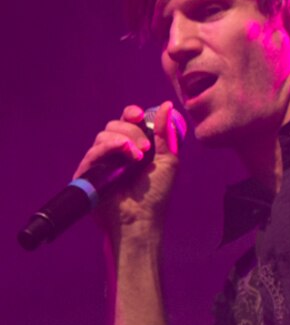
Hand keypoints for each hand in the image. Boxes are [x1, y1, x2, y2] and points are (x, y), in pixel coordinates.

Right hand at [79, 102, 184, 238]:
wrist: (141, 218)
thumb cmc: (156, 194)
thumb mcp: (167, 161)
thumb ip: (165, 134)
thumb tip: (167, 106)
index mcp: (134, 147)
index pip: (126, 122)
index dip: (131, 114)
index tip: (139, 116)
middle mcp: (115, 152)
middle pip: (114, 125)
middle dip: (132, 131)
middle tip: (145, 148)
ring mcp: (100, 162)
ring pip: (103, 135)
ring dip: (123, 140)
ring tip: (137, 156)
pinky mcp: (87, 172)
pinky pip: (93, 151)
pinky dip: (110, 148)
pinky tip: (125, 155)